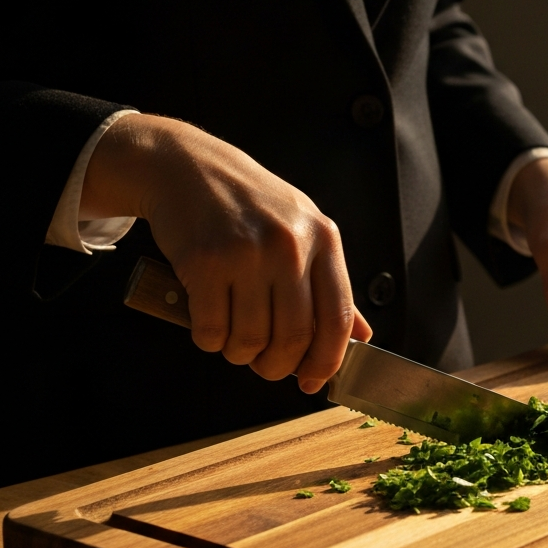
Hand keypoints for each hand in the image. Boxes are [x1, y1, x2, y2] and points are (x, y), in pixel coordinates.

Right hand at [81, 114, 371, 392]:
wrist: (186, 167)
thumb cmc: (250, 206)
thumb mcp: (304, 231)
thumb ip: (331, 284)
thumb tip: (361, 337)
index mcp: (324, 240)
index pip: (338, 320)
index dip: (327, 361)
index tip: (313, 380)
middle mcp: (290, 246)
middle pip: (293, 337)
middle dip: (279, 367)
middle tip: (267, 367)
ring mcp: (246, 253)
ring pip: (250, 339)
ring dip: (241, 355)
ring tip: (236, 343)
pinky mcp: (204, 262)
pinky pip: (211, 330)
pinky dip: (210, 342)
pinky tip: (210, 328)